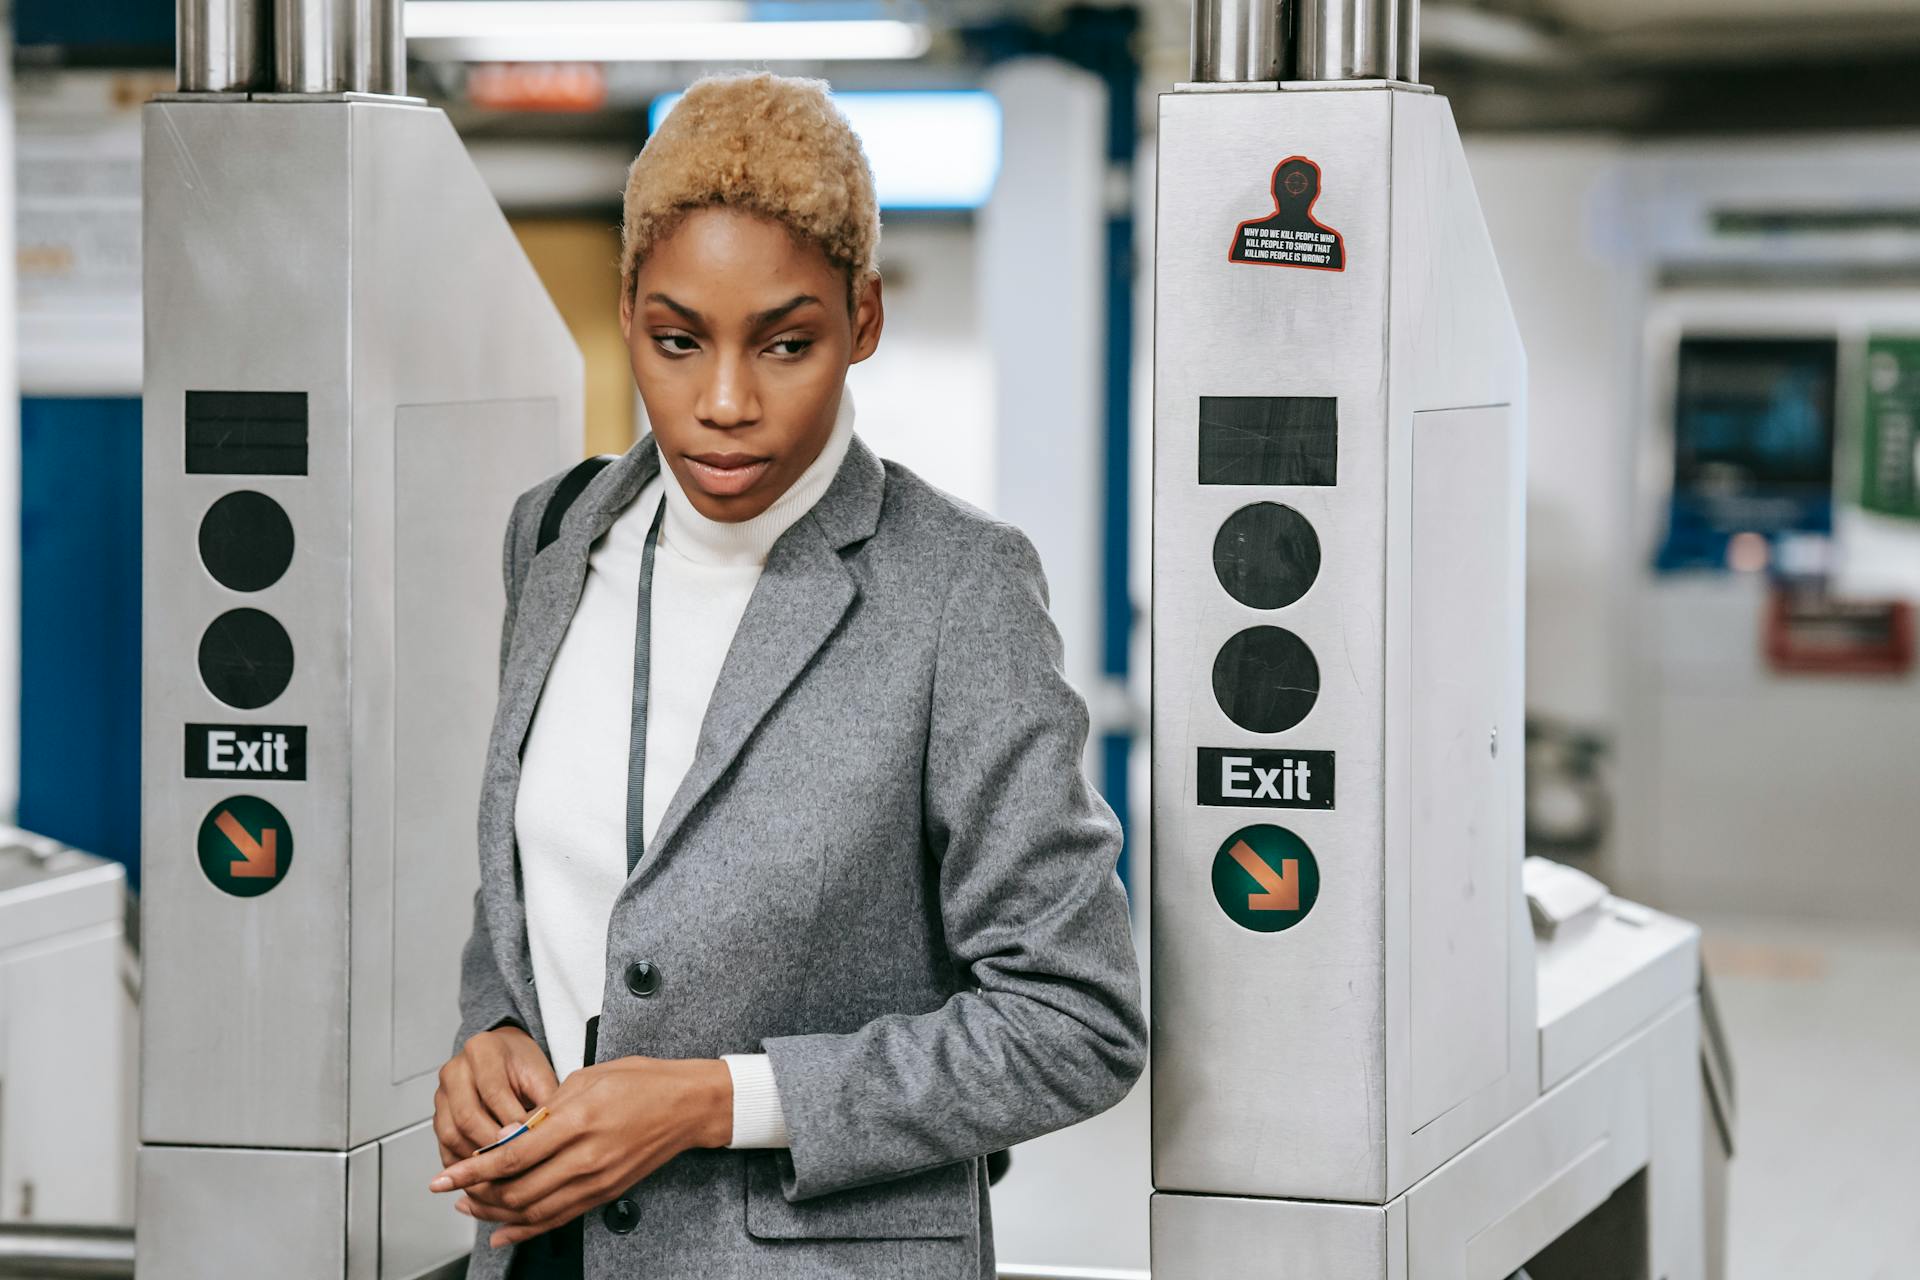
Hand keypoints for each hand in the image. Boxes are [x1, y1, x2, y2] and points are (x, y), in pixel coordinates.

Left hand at [429, 1055, 732, 1248]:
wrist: (688, 1105)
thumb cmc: (640, 1082)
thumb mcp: (586, 1078)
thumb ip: (544, 1109)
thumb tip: (507, 1134)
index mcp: (577, 1121)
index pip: (511, 1156)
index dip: (472, 1170)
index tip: (444, 1177)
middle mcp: (585, 1158)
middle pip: (516, 1191)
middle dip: (477, 1194)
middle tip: (451, 1189)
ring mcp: (596, 1180)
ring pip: (533, 1211)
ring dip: (495, 1213)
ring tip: (470, 1206)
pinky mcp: (605, 1193)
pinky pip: (558, 1219)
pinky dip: (526, 1230)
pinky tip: (503, 1232)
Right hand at [433, 1025, 559, 1166]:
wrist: (505, 1058)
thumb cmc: (523, 1066)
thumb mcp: (540, 1075)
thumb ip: (544, 1101)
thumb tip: (545, 1137)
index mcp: (481, 1050)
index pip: (493, 1091)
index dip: (512, 1120)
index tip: (529, 1141)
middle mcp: (454, 1071)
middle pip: (467, 1116)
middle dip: (493, 1144)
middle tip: (516, 1163)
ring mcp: (441, 1095)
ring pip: (452, 1135)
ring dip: (477, 1159)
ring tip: (503, 1173)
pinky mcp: (437, 1119)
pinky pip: (445, 1148)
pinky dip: (464, 1165)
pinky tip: (486, 1174)